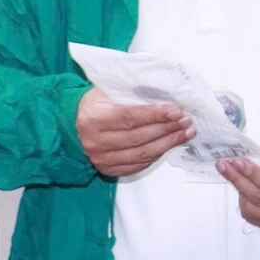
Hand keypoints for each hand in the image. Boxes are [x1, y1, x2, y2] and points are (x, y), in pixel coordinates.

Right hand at [77, 91, 192, 177]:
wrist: (73, 124)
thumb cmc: (95, 104)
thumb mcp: (107, 90)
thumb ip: (131, 92)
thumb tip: (164, 91)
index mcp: (93, 118)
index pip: (130, 117)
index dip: (155, 114)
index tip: (176, 110)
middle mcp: (95, 141)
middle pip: (139, 137)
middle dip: (167, 129)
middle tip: (186, 121)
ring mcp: (101, 158)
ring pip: (141, 153)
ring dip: (168, 143)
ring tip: (184, 133)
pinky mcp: (107, 169)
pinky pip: (138, 164)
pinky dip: (157, 155)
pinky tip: (169, 145)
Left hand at [216, 141, 259, 231]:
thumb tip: (246, 157)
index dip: (253, 174)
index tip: (238, 162)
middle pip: (259, 198)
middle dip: (238, 180)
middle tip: (224, 165)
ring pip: (253, 210)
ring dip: (239, 192)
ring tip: (235, 176)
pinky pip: (254, 218)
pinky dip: (244, 204)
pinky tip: (243, 190)